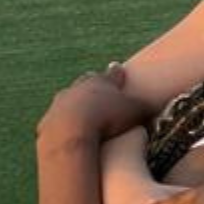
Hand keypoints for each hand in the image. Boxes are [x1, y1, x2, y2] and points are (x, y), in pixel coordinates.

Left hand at [37, 65, 151, 148]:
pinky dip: (62, 124)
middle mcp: (78, 88)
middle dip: (92, 84)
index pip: (113, 74)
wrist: (70, 133)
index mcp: (102, 81)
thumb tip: (156, 107)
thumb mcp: (137, 112)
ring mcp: (60, 104)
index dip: (118, 73)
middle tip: (97, 88)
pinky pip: (56, 121)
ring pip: (68, 100)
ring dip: (75, 104)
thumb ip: (147, 107)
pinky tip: (67, 133)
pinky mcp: (46, 123)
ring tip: (82, 113)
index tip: (120, 69)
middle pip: (86, 82)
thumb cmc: (107, 118)